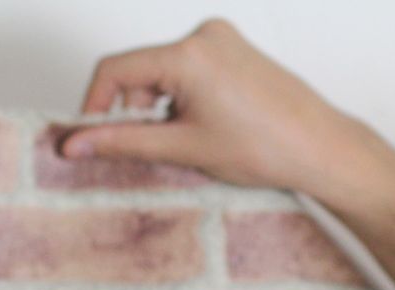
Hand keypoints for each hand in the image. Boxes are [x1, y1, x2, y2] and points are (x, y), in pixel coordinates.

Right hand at [62, 19, 386, 206]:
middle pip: (139, 70)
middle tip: (156, 148)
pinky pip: (188, 69)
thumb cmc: (264, 148)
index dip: (93, 106)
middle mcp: (204, 35)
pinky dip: (183, 98)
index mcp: (188, 54)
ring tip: (193, 139)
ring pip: (163, 72)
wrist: (320, 148)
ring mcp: (221, 38)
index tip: (89, 138)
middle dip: (136, 110)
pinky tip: (208, 125)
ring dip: (162, 107)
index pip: (114, 70)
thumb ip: (122, 142)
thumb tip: (74, 144)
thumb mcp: (183, 148)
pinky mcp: (233, 48)